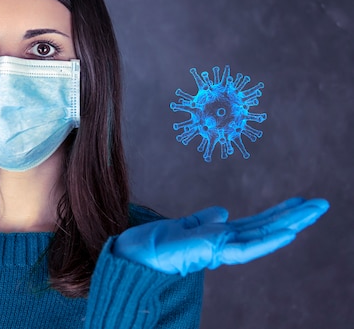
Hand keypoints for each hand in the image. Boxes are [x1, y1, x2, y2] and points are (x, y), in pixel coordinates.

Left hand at [113, 198, 328, 275]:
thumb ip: (205, 220)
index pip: (256, 224)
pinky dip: (269, 241)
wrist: (134, 254)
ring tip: (315, 211)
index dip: (278, 212)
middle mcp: (224, 244)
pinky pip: (247, 248)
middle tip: (322, 204)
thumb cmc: (154, 243)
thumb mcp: (184, 225)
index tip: (298, 201)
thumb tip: (224, 212)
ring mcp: (221, 249)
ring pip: (263, 236)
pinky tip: (290, 232)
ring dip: (290, 223)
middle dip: (294, 216)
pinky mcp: (213, 252)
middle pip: (266, 228)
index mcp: (219, 236)